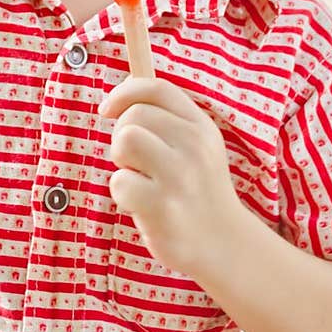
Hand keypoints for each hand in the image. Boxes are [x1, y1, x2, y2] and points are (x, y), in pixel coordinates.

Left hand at [100, 76, 243, 283]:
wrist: (224, 243)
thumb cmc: (197, 190)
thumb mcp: (197, 147)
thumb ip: (167, 118)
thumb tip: (122, 91)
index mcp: (201, 127)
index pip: (157, 88)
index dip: (125, 92)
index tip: (107, 109)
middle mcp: (194, 146)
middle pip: (135, 114)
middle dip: (122, 135)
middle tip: (135, 161)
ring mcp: (180, 176)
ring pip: (125, 140)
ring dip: (121, 161)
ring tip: (138, 178)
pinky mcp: (163, 206)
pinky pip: (119, 182)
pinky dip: (121, 194)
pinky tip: (141, 205)